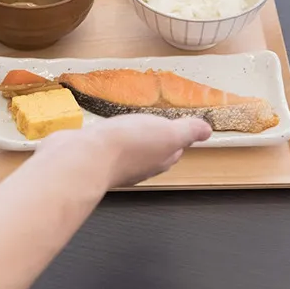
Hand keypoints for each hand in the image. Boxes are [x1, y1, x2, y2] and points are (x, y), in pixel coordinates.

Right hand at [40, 115, 211, 189]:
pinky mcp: (92, 158)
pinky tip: (102, 134)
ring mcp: (114, 164)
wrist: (83, 158)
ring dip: (128, 139)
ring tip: (127, 125)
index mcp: (161, 159)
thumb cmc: (126, 147)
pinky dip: (106, 141)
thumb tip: (206, 131)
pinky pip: (103, 148)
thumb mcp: (169, 133)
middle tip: (152, 122)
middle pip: (151, 152)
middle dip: (153, 138)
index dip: (176, 135)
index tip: (176, 123)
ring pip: (127, 151)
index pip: (174, 148)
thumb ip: (188, 131)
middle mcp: (138, 165)